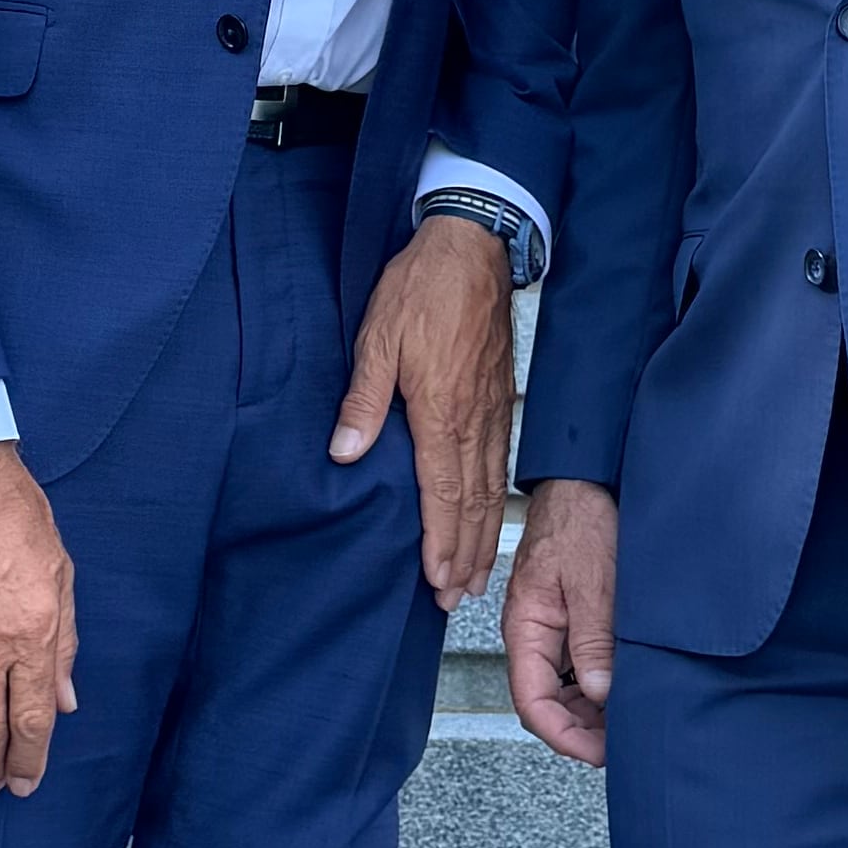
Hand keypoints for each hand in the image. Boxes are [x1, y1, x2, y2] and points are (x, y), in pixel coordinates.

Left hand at [330, 208, 518, 604]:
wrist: (472, 249)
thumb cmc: (421, 289)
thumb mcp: (377, 338)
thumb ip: (362, 400)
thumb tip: (345, 452)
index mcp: (441, 410)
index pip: (442, 493)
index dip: (441, 543)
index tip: (436, 581)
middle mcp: (474, 420)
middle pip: (472, 504)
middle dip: (464, 556)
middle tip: (455, 598)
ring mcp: (493, 412)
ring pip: (491, 490)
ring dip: (482, 537)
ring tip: (474, 577)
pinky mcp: (502, 400)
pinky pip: (501, 463)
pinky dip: (495, 501)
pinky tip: (487, 518)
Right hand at [501, 475, 619, 767]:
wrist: (585, 480)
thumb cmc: (581, 519)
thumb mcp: (594, 582)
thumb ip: (593, 641)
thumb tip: (599, 694)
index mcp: (526, 626)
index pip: (532, 702)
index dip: (563, 736)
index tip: (598, 753)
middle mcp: (532, 632)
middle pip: (546, 702)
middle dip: (581, 730)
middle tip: (622, 743)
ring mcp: (550, 627)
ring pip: (562, 688)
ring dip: (591, 710)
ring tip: (627, 720)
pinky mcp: (569, 618)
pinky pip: (576, 666)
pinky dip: (597, 685)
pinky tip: (623, 689)